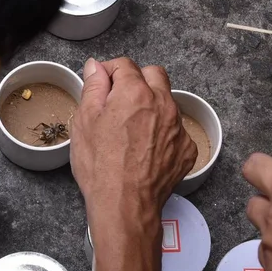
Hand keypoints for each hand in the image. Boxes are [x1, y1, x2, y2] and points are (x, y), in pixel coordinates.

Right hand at [71, 57, 196, 238]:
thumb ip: (93, 87)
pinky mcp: (186, 149)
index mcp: (136, 92)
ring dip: (152, 106)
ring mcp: (178, 127)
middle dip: (137, 80)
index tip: (103, 82)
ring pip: (167, 102)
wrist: (124, 205)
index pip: (125, 65)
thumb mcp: (85, 121)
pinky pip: (176, 130)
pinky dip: (163, 133)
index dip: (110, 71)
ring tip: (132, 129)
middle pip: (154, 75)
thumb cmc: (101, 166)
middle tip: (120, 100)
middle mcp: (163, 104)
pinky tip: (146, 149)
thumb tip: (96, 67)